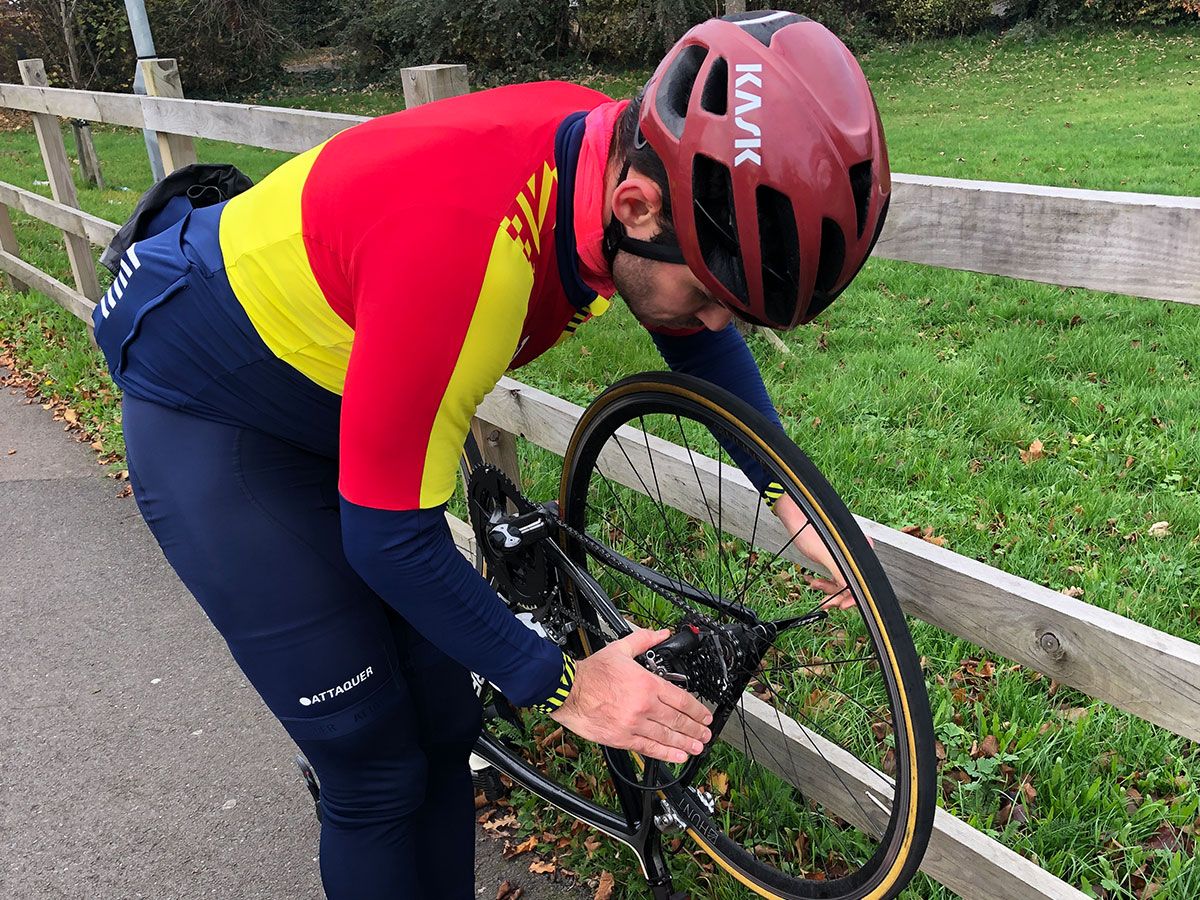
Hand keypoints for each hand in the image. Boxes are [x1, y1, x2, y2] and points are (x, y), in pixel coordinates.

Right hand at [550, 629, 712, 763]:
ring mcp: (634, 724)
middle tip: (706, 734)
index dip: (697, 710)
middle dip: (696, 729)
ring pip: (667, 736)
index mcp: (647, 684)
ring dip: (686, 743)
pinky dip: (666, 753)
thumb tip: (661, 634)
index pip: (681, 699)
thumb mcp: (621, 649)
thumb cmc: (591, 673)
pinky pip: (649, 748)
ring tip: (698, 747)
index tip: (705, 715)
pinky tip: (678, 756)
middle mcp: (644, 705)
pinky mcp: (622, 738)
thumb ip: (644, 641)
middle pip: (678, 720)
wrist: (567, 690)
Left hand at [772, 493, 868, 609]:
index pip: (862, 581)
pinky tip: (814, 582)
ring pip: (842, 581)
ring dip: (829, 588)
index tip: (842, 605)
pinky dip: (825, 581)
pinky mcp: (836, 557)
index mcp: (861, 549)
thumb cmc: (808, 529)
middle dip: (837, 594)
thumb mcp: (825, 555)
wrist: (795, 516)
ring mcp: (846, 555)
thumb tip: (850, 590)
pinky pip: (835, 575)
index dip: (852, 596)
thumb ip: (840, 574)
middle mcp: (857, 552)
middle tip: (826, 603)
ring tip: (815, 587)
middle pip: (852, 582)